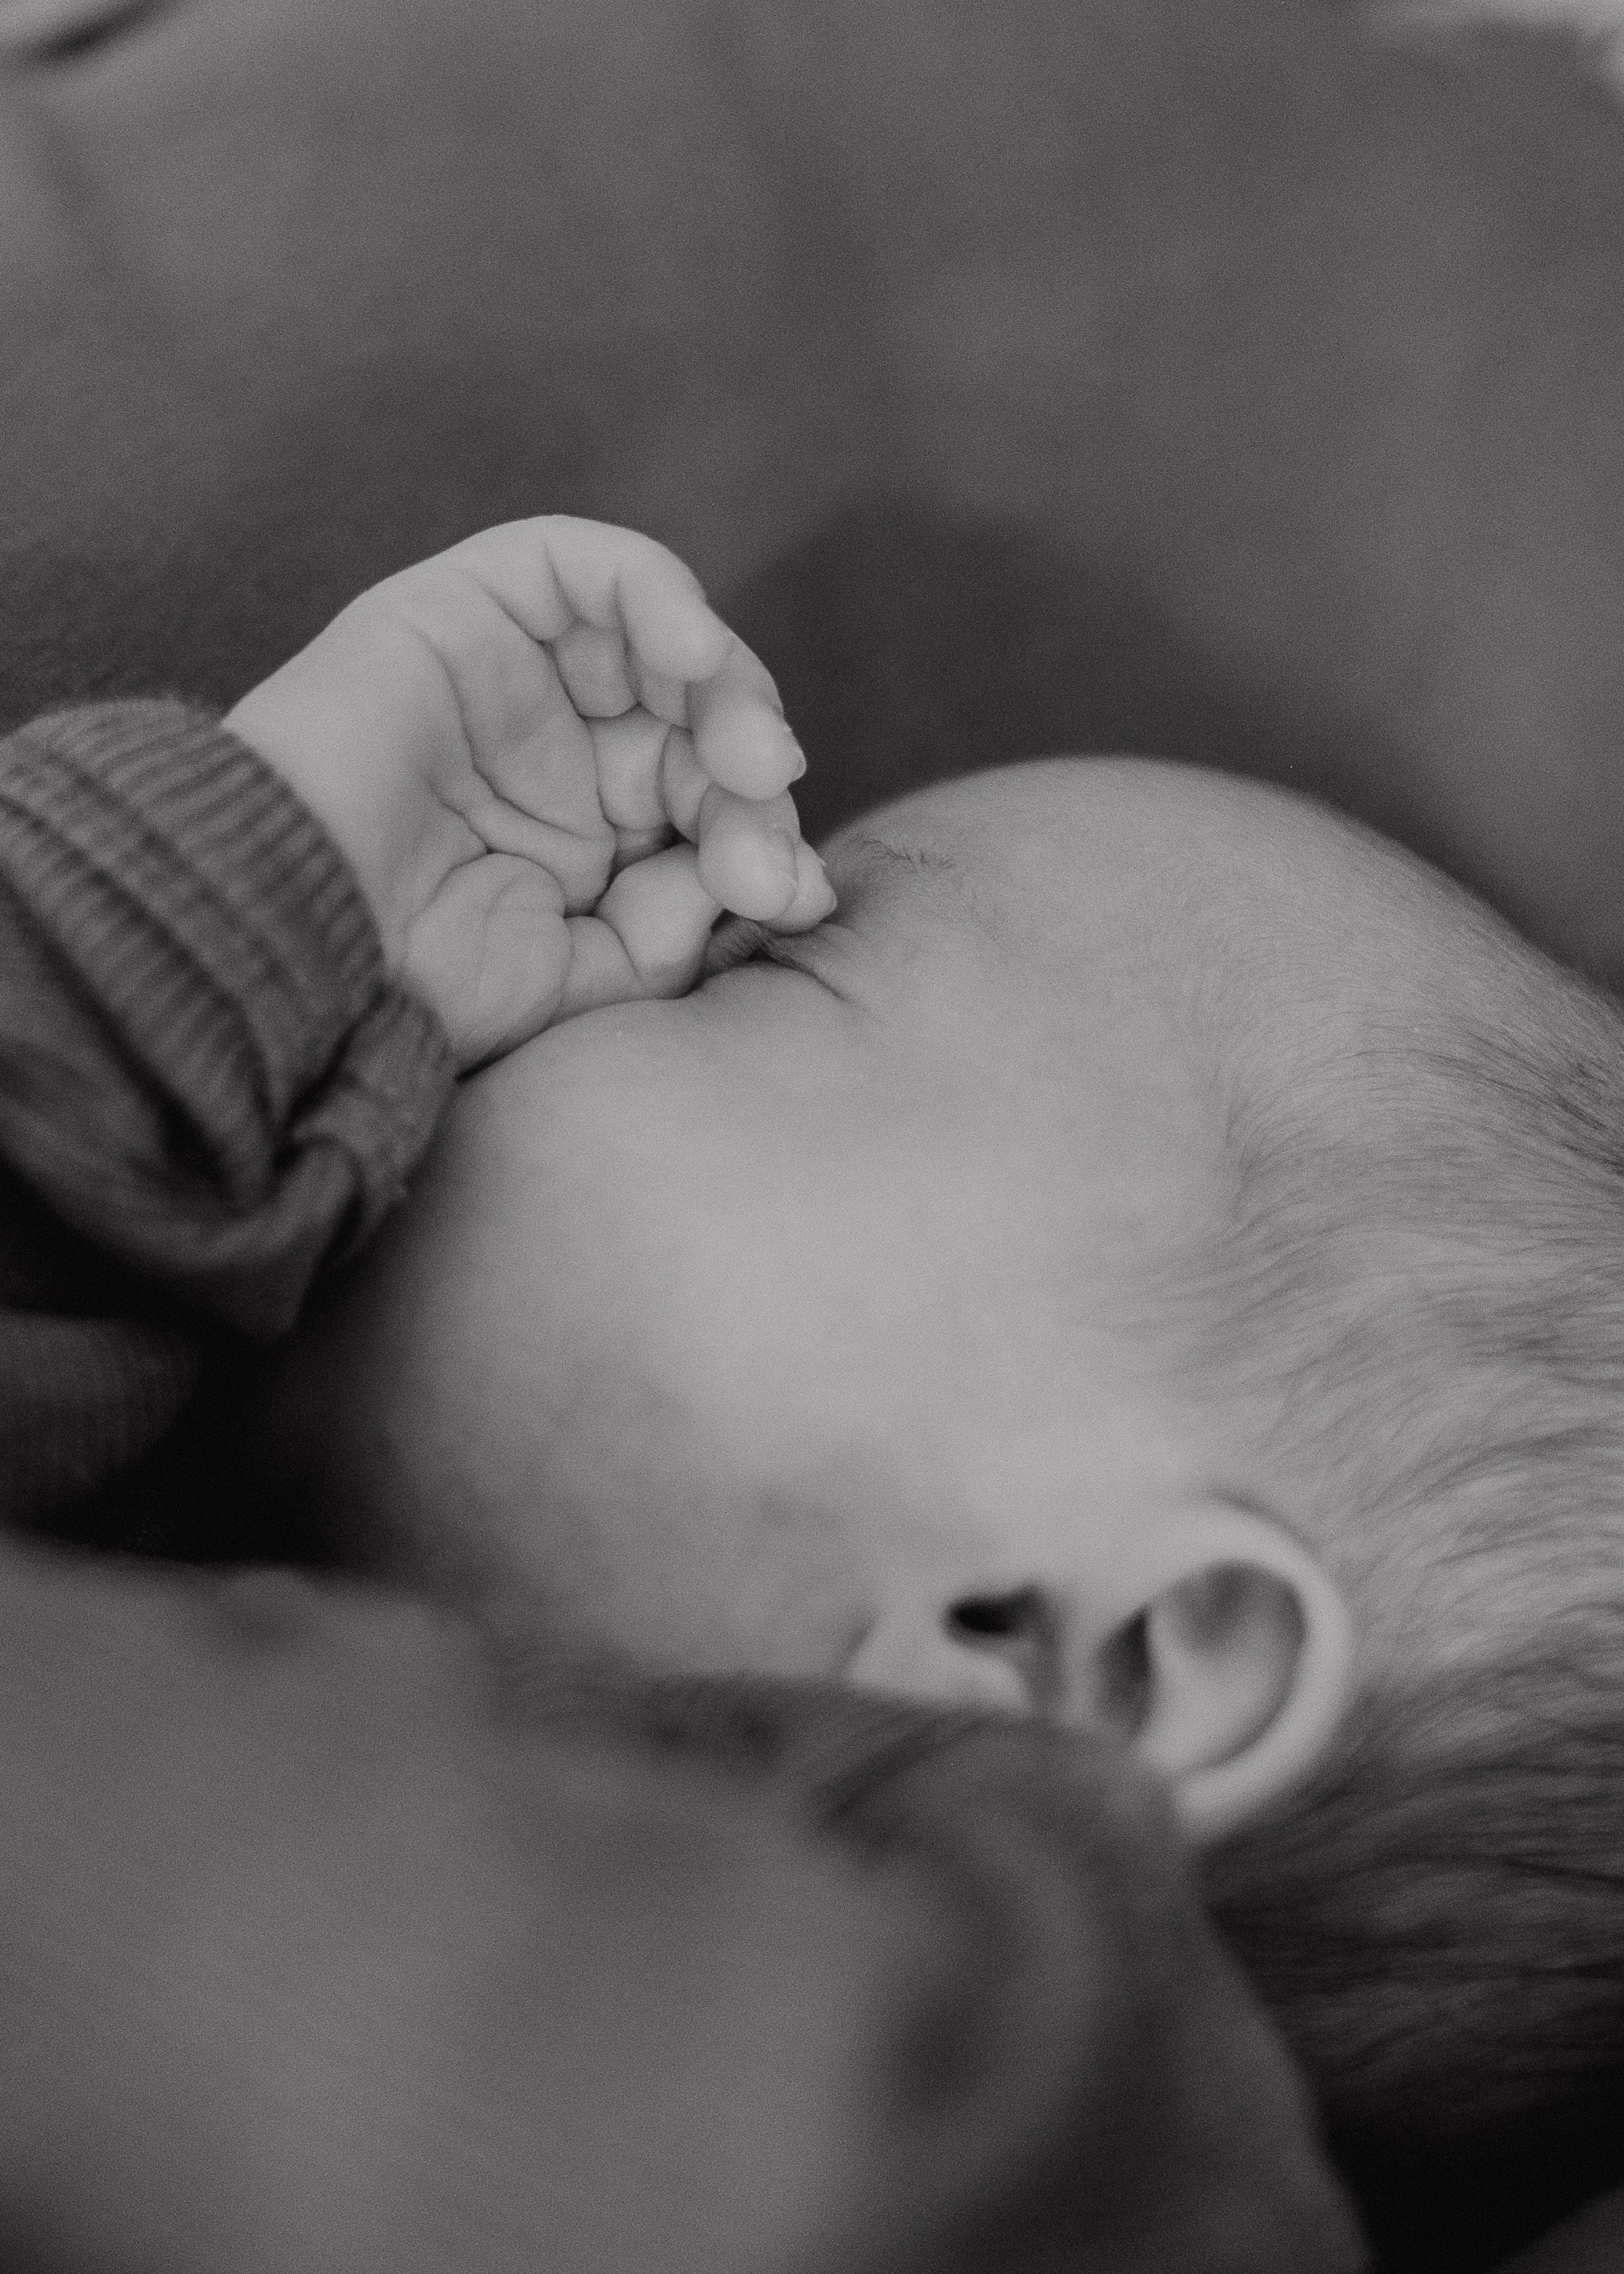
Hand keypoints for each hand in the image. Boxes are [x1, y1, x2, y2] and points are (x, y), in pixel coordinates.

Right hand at [224, 516, 833, 1068]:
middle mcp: (563, 752)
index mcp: (589, 842)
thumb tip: (792, 881)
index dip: (766, 840)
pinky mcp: (472, 607)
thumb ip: (683, 926)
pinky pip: (590, 567)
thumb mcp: (584, 979)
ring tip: (749, 754)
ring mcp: (519, 677)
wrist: (290, 934)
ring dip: (728, 687)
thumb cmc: (416, 978)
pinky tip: (691, 657)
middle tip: (765, 830)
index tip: (787, 896)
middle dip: (754, 777)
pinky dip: (658, 595)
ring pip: (663, 643)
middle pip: (703, 724)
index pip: (714, 811)